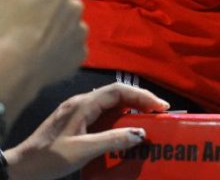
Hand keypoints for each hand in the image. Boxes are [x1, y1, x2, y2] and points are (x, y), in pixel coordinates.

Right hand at [0, 0, 87, 122]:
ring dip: (56, 32)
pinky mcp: (80, 54)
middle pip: (61, 7)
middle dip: (48, 14)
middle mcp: (76, 7)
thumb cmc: (5, 27)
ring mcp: (80, 32)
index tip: (21, 9)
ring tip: (33, 44)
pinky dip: (59, 52)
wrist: (13, 67)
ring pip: (67, 28)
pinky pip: (70, 49)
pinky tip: (42, 57)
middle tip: (26, 27)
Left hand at [4, 83, 169, 179]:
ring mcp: (77, 110)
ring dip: (130, 109)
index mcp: (83, 104)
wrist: (20, 167)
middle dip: (140, 101)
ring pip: (110, 103)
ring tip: (146, 120)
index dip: (143, 96)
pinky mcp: (75, 121)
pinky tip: (124, 128)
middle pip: (117, 94)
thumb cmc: (49, 158)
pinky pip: (103, 113)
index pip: (119, 91)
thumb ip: (113, 140)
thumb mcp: (83, 150)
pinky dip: (119, 117)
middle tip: (159, 113)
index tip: (160, 107)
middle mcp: (81, 102)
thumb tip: (141, 133)